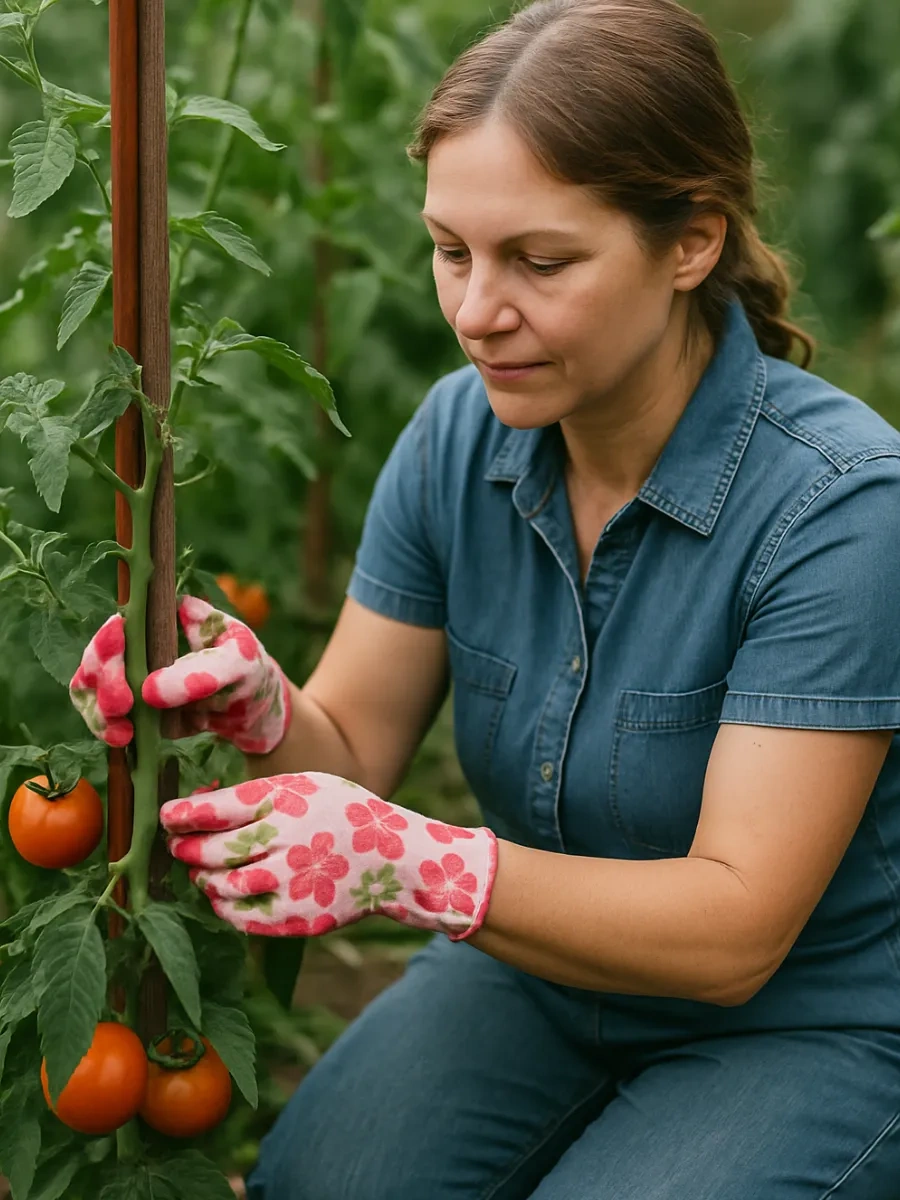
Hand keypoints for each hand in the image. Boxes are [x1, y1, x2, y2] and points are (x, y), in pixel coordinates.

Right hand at [68, 596, 290, 754]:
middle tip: (122, 705)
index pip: (119, 626)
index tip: (118, 662)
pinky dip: (110, 730)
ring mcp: (131, 680)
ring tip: (122, 733)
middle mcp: (137, 648)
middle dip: (102, 682)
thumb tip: (149, 691)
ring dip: (98, 713)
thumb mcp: (240, 662)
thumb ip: (204, 671)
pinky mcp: (133, 711)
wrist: (255, 710)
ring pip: (91, 692)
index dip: (108, 642)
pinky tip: (128, 740)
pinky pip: (107, 720)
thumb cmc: (250, 671)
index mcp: (160, 622)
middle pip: (95, 661)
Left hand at [159, 772, 497, 940]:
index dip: (184, 814)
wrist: (395, 858)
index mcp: (288, 800)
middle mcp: (287, 840)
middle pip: (214, 850)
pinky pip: (241, 918)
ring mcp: (292, 881)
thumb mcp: (305, 787)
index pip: (219, 808)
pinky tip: (225, 895)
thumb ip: (256, 797)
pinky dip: (224, 907)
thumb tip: (196, 810)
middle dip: (187, 848)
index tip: (165, 816)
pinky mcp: (296, 916)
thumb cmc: (340, 815)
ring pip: (222, 886)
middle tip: (178, 846)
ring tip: (203, 871)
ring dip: (204, 879)